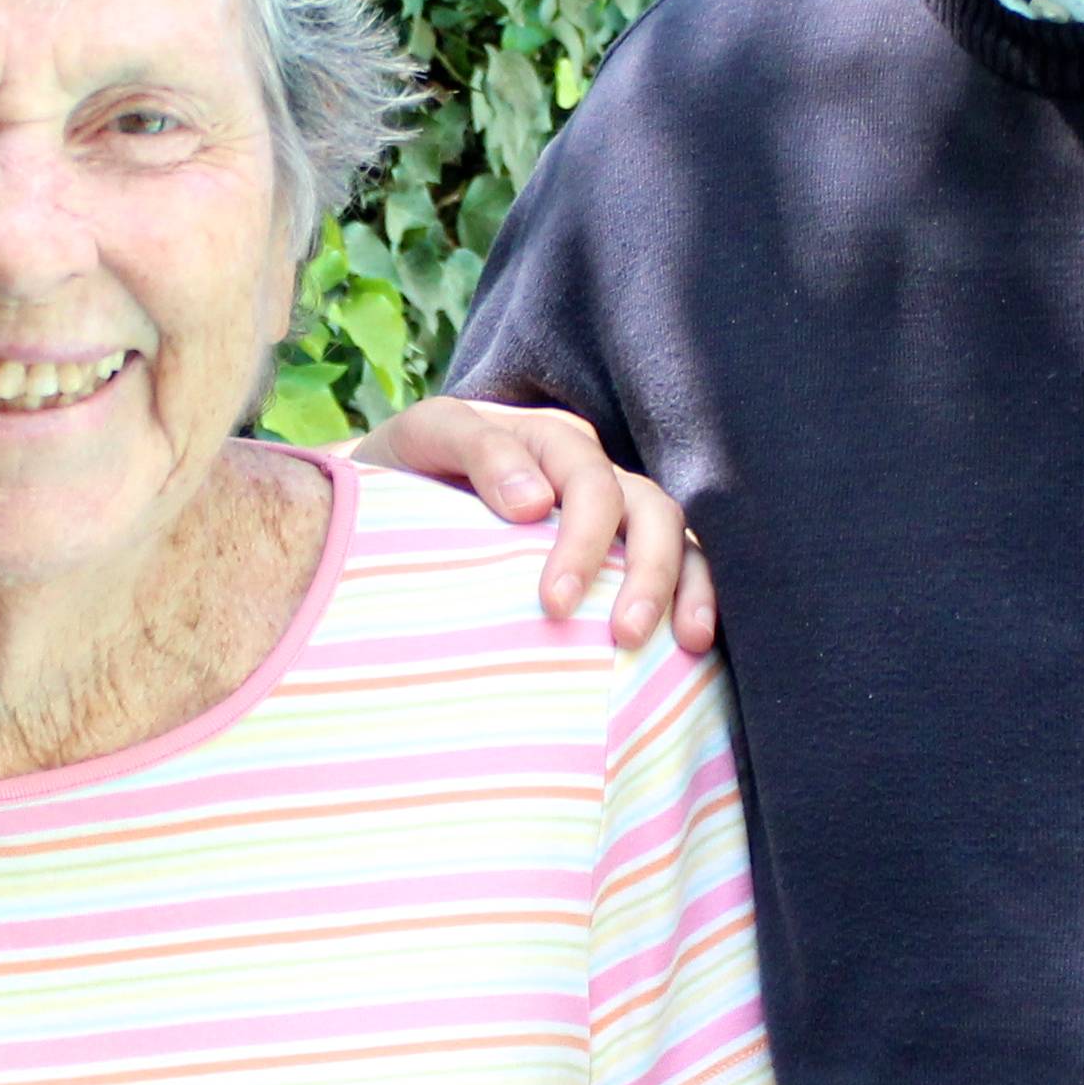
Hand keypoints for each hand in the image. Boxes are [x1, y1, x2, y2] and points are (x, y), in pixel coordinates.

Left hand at [356, 395, 715, 654]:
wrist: (388, 498)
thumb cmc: (406, 467)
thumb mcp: (425, 436)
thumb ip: (476, 448)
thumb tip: (534, 502)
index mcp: (551, 441)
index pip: (589, 481)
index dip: (582, 540)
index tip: (555, 602)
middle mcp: (594, 473)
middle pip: (649, 509)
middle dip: (648, 571)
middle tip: (626, 635)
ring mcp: (613, 514)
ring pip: (676, 538)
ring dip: (687, 588)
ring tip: (687, 644)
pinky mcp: (620, 556)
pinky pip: (678, 570)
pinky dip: (695, 601)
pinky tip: (693, 648)